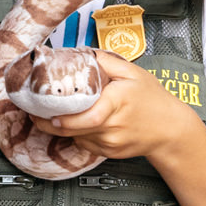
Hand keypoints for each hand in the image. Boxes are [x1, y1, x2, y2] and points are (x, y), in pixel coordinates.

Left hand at [59, 50, 203, 166]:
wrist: (170, 129)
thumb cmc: (153, 99)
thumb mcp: (133, 73)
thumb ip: (106, 61)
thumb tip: (82, 53)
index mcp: (117, 104)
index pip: (87, 117)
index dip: (64, 119)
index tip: (47, 113)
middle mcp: (113, 127)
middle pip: (74, 130)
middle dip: (50, 123)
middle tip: (36, 113)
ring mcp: (111, 143)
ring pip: (76, 137)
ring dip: (64, 127)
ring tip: (58, 113)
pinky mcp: (109, 153)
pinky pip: (85, 143)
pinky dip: (79, 133)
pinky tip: (82, 123)